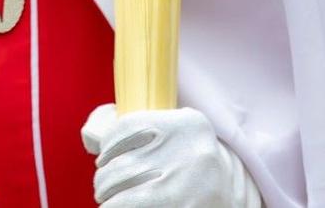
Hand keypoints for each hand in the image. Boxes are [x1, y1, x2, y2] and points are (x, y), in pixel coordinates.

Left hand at [80, 105, 261, 207]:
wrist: (233, 201)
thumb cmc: (195, 170)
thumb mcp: (180, 139)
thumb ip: (141, 131)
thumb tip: (91, 135)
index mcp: (188, 125)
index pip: (123, 128)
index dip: (107, 148)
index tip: (106, 159)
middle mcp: (188, 152)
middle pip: (117, 166)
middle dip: (104, 181)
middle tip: (108, 188)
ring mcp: (183, 186)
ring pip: (117, 192)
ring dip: (108, 199)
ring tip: (114, 201)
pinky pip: (125, 207)